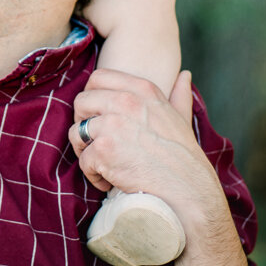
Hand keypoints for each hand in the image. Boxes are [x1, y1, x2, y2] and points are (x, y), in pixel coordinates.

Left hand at [67, 70, 222, 226]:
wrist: (188, 191)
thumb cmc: (184, 157)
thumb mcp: (181, 119)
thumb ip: (179, 96)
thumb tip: (184, 75)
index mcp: (142, 90)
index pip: (98, 77)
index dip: (92, 96)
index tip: (99, 115)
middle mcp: (126, 101)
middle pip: (81, 102)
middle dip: (84, 124)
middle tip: (100, 144)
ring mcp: (112, 125)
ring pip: (77, 133)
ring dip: (86, 152)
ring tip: (106, 165)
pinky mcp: (104, 150)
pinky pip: (83, 161)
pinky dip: (94, 175)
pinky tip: (110, 181)